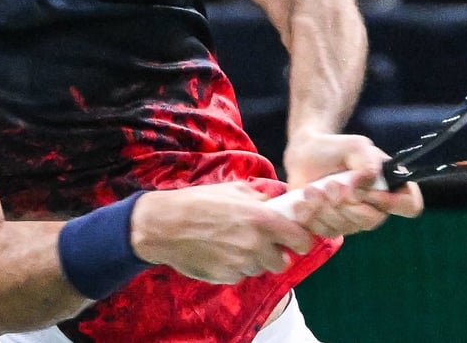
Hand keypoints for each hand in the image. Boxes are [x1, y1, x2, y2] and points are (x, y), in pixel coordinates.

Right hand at [129, 182, 313, 283]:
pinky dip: (236, 267)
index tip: (296, 239)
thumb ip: (261, 197)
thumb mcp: (234, 189)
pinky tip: (222, 252)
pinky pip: (240, 275)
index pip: (301, 240)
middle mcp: (255, 244)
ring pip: (260, 269)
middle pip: (283, 261)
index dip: (301, 240)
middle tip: (264, 243)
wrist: (165, 225)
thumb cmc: (199, 202)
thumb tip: (277, 200)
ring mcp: (240, 263)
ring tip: (236, 244)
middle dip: (277, 253)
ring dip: (255, 260)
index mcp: (262, 219)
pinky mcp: (225, 277)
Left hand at [282, 131, 423, 235]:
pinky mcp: (331, 228)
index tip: (368, 190)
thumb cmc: (337, 148)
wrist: (306, 154)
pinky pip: (325, 233)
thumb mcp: (356, 147)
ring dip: (325, 208)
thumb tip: (362, 190)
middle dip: (347, 203)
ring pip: (345, 228)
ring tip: (312, 188)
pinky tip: (304, 200)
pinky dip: (311, 216)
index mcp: (390, 186)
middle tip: (330, 184)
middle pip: (372, 221)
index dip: (391, 203)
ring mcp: (353, 221)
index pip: (410, 205)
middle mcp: (376, 208)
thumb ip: (367, 164)